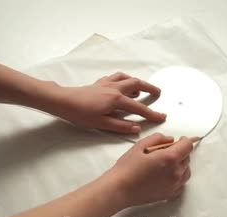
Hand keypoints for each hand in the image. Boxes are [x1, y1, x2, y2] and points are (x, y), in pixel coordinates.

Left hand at [49, 72, 166, 133]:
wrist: (64, 101)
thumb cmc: (81, 114)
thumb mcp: (102, 124)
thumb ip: (120, 126)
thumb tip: (137, 128)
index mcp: (117, 100)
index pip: (139, 108)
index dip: (152, 113)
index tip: (162, 117)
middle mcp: (115, 88)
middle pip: (137, 84)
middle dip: (149, 88)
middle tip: (158, 93)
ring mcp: (107, 84)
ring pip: (126, 78)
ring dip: (137, 82)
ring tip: (141, 88)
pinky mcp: (99, 83)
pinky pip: (116, 77)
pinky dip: (123, 79)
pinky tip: (122, 84)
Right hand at [105, 133, 193, 206]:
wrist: (119, 189)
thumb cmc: (127, 169)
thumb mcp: (140, 146)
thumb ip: (158, 139)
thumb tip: (169, 139)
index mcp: (170, 158)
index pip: (187, 145)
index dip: (184, 140)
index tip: (179, 140)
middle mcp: (175, 172)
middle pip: (187, 158)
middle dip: (180, 152)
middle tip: (165, 151)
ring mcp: (174, 185)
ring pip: (186, 171)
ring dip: (180, 165)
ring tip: (166, 164)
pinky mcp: (170, 194)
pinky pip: (181, 184)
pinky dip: (178, 178)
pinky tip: (167, 175)